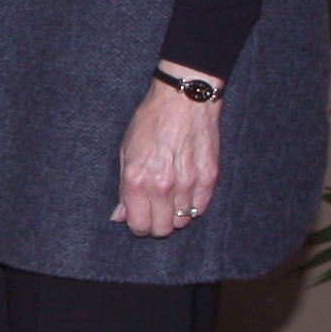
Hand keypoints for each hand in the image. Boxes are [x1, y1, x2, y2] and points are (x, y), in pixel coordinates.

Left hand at [112, 71, 222, 236]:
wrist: (182, 101)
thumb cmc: (150, 122)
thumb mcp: (125, 152)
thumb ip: (123, 188)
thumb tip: (120, 216)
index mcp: (137, 180)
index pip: (139, 225)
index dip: (138, 225)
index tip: (139, 218)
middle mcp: (162, 186)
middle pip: (162, 229)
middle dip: (156, 224)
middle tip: (155, 211)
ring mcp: (188, 184)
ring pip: (183, 221)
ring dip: (175, 215)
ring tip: (170, 198)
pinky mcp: (209, 178)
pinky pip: (201, 208)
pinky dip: (193, 206)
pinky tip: (185, 192)